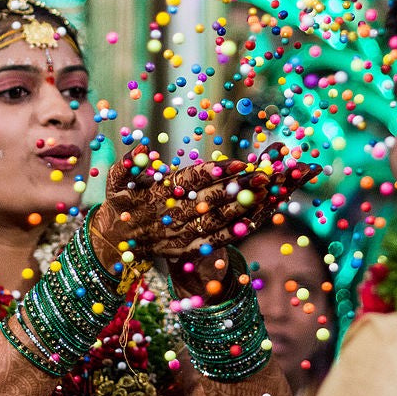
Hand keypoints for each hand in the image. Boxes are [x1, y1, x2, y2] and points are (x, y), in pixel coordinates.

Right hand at [91, 143, 320, 261]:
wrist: (118, 243)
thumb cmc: (120, 203)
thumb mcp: (117, 183)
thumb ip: (128, 166)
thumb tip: (141, 148)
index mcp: (162, 195)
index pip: (194, 182)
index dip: (218, 173)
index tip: (241, 164)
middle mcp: (180, 216)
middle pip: (217, 199)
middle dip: (246, 187)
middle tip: (272, 173)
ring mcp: (190, 234)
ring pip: (228, 218)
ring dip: (254, 204)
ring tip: (279, 187)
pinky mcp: (198, 246)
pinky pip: (229, 235)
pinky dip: (250, 223)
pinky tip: (272, 209)